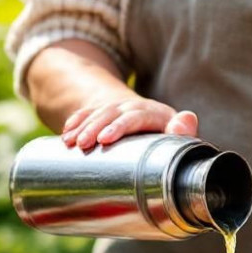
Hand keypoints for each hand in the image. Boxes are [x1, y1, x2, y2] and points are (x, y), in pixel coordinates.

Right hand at [60, 96, 198, 150]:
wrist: (159, 130)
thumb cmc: (172, 144)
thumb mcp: (180, 139)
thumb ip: (185, 134)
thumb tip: (184, 121)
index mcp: (157, 114)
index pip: (136, 116)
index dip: (119, 126)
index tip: (104, 140)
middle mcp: (137, 108)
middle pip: (113, 113)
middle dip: (95, 127)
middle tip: (82, 145)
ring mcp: (120, 109)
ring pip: (99, 113)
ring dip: (83, 126)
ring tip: (70, 142)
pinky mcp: (107, 113)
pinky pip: (89, 113)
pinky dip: (77, 121)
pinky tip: (66, 132)